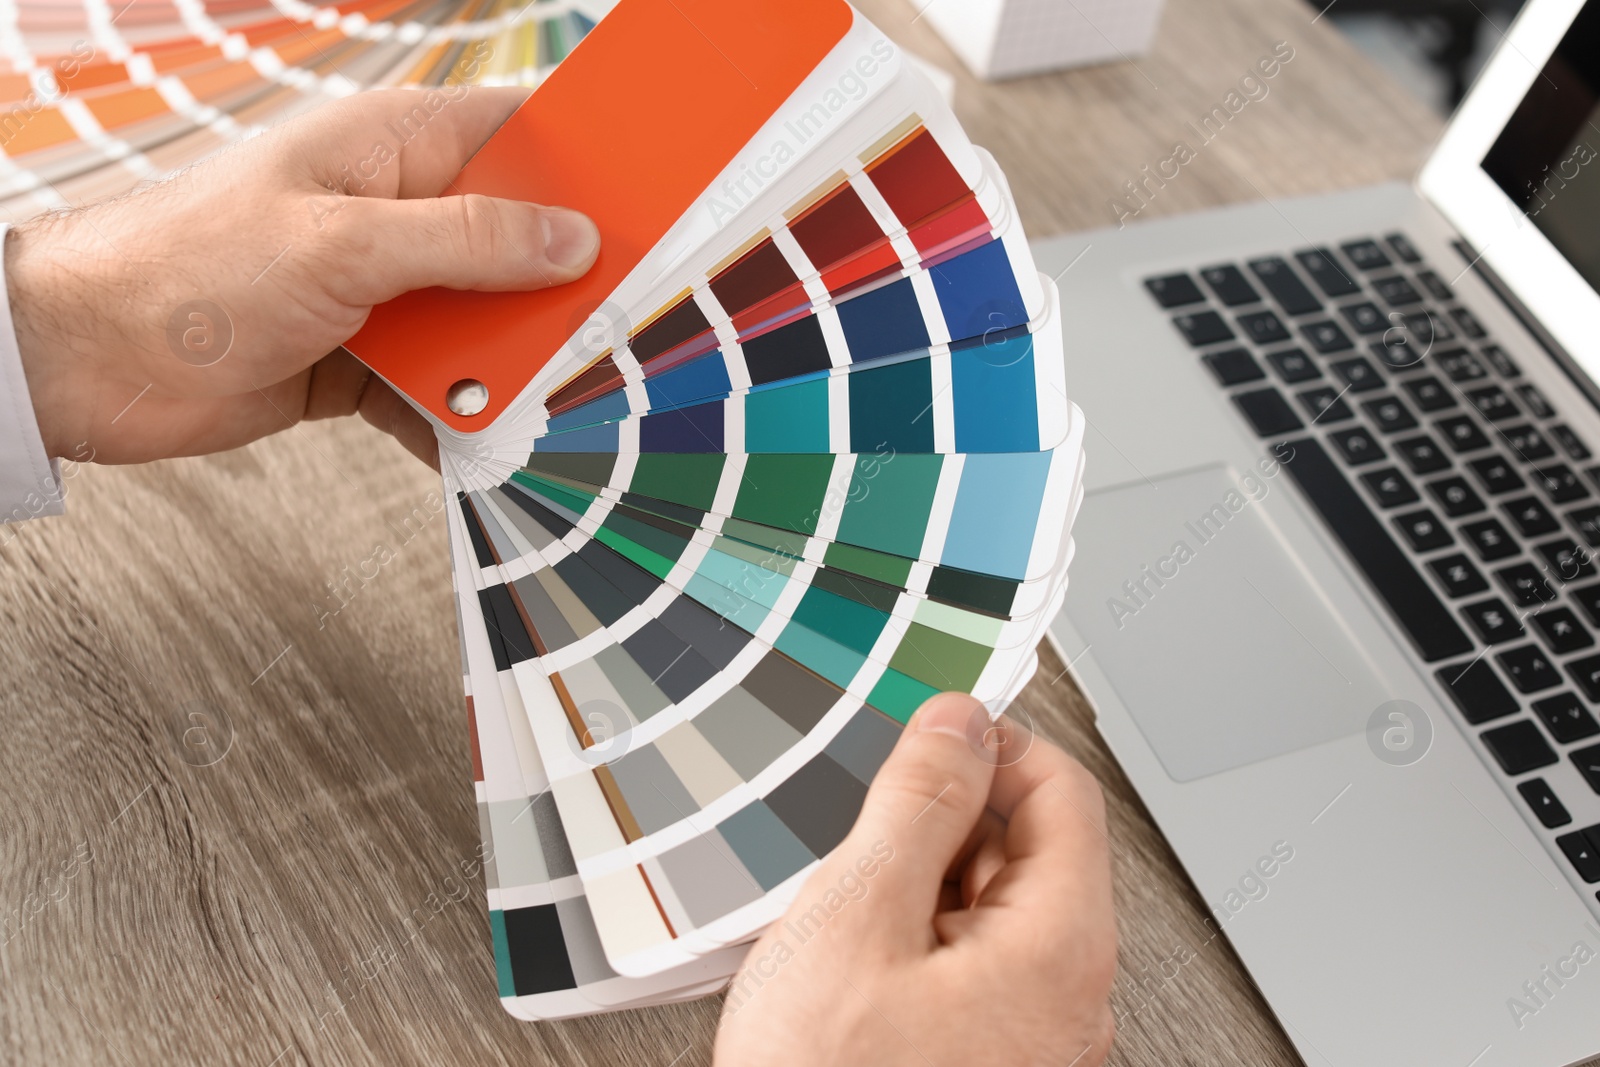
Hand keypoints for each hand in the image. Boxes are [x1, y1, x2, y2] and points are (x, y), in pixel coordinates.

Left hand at [7, 86, 599, 467]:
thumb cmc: (194, 267)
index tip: (661, 189)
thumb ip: (468, 239)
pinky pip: (445, 389)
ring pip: (491, 322)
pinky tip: (496, 446)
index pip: (521, 132)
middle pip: (523, 240)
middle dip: (572, 283)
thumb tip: (574, 239)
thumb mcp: (347, 243)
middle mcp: (401, 215)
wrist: (89, 363)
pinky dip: (469, 419)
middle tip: (631, 318)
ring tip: (565, 395)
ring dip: (521, 362)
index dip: (593, 156)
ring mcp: (388, 290)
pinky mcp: (370, 361)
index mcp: (397, 148)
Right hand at [713, 693, 1117, 1066]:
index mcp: (1059, 948)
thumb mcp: (858, 915)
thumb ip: (918, 803)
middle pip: (1031, 848)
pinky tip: (852, 959)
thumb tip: (958, 724)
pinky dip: (914, 938)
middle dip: (946, 820)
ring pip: (992, 906)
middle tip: (865, 829)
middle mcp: (1066, 995)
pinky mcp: (987, 1057)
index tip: (933, 730)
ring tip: (846, 910)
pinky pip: (969, 963)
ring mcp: (1029, 1033)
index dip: (996, 744)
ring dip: (922, 881)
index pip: (1065, 792)